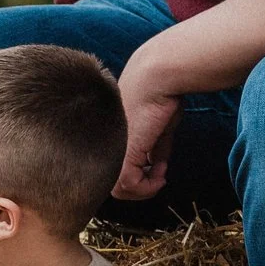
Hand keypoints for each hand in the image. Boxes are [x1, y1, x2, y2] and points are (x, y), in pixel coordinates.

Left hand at [113, 41, 182, 201]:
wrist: (158, 76)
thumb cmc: (160, 92)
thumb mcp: (156, 126)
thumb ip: (154, 147)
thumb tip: (157, 166)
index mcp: (108, 136)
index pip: (110, 167)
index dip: (133, 175)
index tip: (155, 169)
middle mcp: (104, 144)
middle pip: (112, 182)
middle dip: (138, 187)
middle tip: (157, 179)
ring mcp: (111, 149)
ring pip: (118, 188)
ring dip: (143, 190)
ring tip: (159, 176)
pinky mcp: (123, 151)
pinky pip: (129, 184)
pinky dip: (147, 187)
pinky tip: (160, 173)